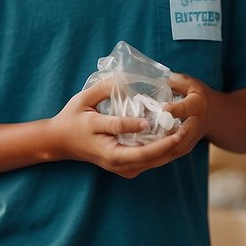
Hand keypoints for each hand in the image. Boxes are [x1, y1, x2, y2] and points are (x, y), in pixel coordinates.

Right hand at [48, 81, 195, 178]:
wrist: (61, 143)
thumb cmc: (72, 118)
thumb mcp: (82, 99)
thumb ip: (103, 88)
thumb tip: (126, 77)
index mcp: (96, 136)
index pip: (116, 128)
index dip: (132, 124)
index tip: (148, 120)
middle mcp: (110, 157)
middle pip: (142, 155)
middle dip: (165, 145)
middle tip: (183, 130)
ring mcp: (118, 166)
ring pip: (150, 163)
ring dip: (169, 151)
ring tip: (185, 133)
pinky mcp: (125, 169)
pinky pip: (149, 163)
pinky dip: (164, 154)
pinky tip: (176, 140)